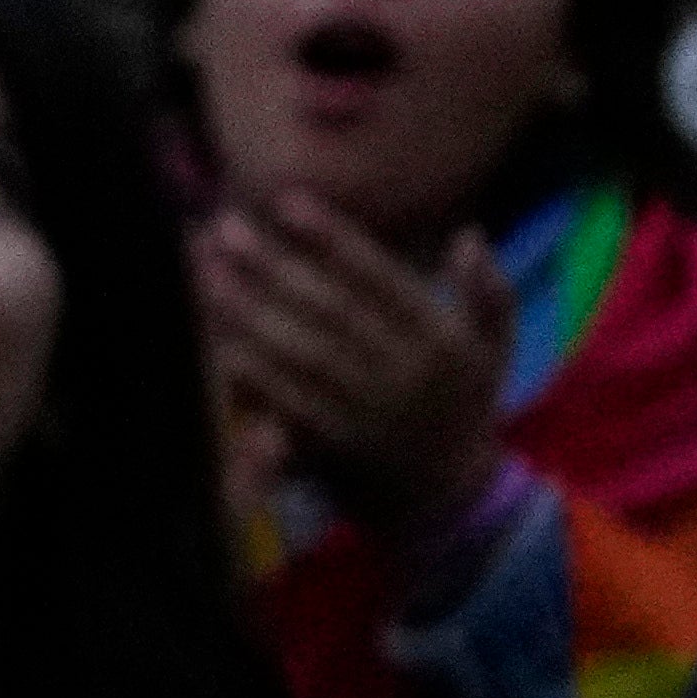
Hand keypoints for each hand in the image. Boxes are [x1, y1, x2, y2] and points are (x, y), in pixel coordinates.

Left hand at [194, 188, 510, 540]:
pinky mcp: (332, 446)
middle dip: (273, 266)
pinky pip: (284, 403)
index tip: (286, 201)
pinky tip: (211, 343)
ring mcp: (366, 412)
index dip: (333, 238)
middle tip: (222, 227)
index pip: (381, 278)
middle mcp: (406, 372)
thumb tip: (469, 235)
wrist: (445, 496)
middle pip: (330, 309)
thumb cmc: (462, 407)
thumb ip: (489, 293)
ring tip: (203, 273)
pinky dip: (248, 373)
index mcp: (442, 339)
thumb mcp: (493, 349)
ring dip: (248, 312)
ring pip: (301, 353)